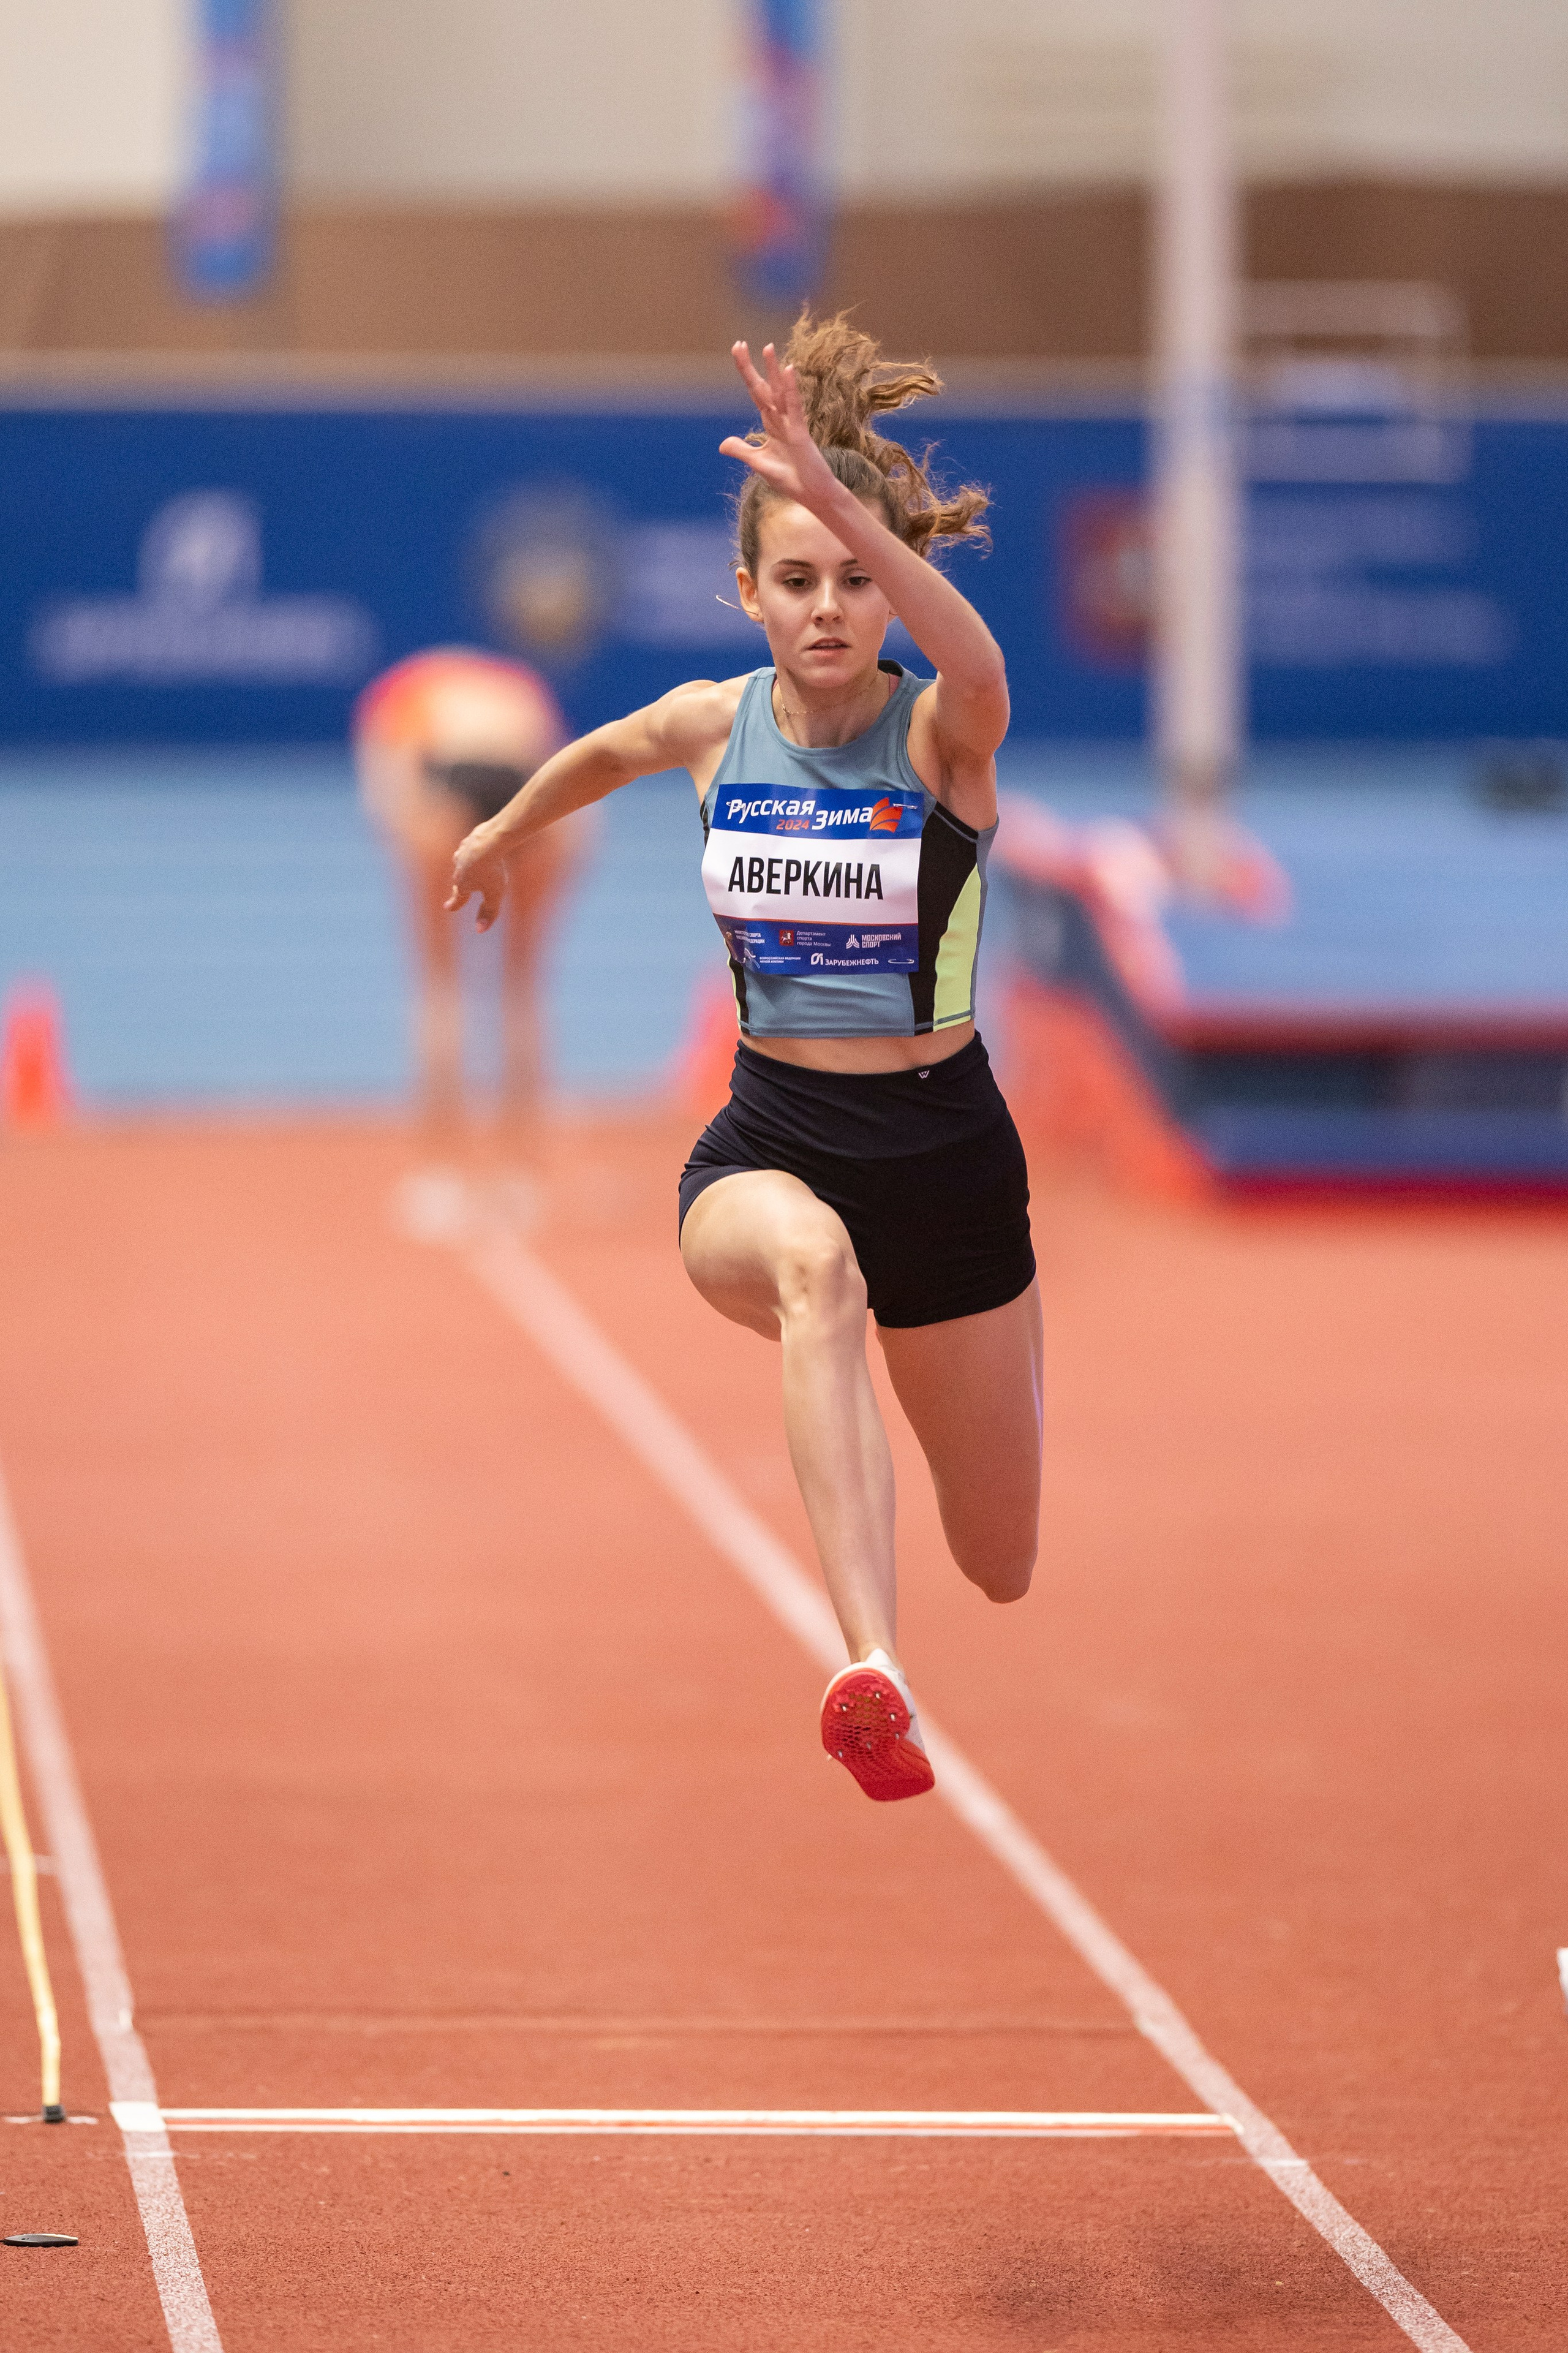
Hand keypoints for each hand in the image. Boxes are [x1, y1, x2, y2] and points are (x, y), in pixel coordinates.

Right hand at [446, 822, 509, 930]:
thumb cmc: (492, 870)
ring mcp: (461, 854)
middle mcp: (458, 870)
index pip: (458, 898)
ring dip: (463, 866)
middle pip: (459, 880)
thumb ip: (489, 913)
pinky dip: (470, 851)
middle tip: (457, 890)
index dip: (454, 904)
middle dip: (459, 886)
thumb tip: (480, 931)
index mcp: (463, 885)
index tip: (448, 908)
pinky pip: (467, 848)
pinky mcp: (468, 840)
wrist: (490, 841)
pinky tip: (473, 849)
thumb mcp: (494, 895)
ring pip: (460, 862)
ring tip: (467, 867)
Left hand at [719, 341, 840, 514]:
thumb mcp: (759, 463)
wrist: (812, 494)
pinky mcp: (801, 432)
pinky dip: (791, 389)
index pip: (756, 392)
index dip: (746, 373)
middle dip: (752, 367)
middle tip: (739, 344)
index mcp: (771, 423)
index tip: (737, 351)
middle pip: (764, 387)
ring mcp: (792, 423)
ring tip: (768, 348)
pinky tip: (788, 370)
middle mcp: (781, 418)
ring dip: (774, 370)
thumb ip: (742, 450)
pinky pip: (795, 407)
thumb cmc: (790, 478)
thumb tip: (722, 444)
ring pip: (780, 392)